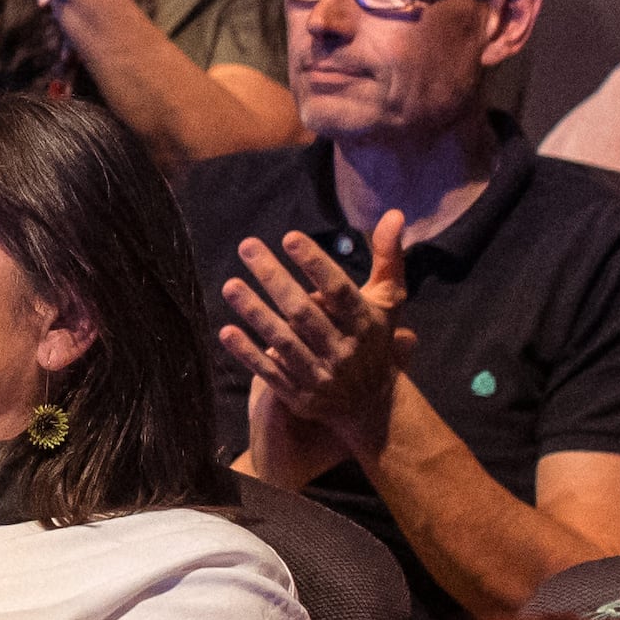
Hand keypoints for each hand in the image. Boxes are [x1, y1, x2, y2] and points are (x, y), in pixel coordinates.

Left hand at [215, 219, 409, 463]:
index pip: (338, 291)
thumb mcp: (388, 301)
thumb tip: (393, 213)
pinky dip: (248, 353)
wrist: (373, 406)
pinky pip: (270, 372)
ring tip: (230, 285)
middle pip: (304, 312)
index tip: (289, 237)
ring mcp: (320, 375)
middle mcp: (343, 350)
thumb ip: (388, 257)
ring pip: (283, 342)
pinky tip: (226, 331)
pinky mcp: (300, 396)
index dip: (315, 264)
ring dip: (255, 313)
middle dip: (274, 278)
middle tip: (247, 247)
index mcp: (366, 323)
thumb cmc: (375, 340)